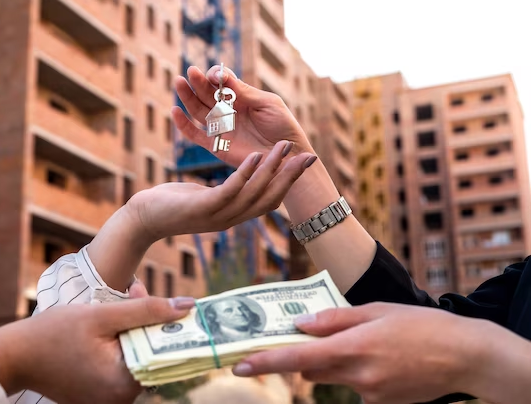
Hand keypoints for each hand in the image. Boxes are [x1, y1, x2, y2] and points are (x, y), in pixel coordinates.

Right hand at [0, 296, 194, 403]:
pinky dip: (119, 342)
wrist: (12, 356)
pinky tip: (108, 321)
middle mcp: (120, 399)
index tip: (173, 304)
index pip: (163, 353)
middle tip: (136, 292)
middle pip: (149, 354)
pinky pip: (119, 365)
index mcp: (124, 384)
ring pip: (135, 356)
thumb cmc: (53, 334)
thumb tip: (188, 307)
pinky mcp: (98, 395)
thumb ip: (147, 310)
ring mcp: (108, 399)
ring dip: (132, 329)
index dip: (169, 325)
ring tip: (121, 302)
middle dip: (146, 321)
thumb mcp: (103, 315)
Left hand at [127, 140, 316, 238]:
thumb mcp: (206, 197)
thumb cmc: (173, 204)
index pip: (269, 201)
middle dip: (290, 176)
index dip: (289, 183)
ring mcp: (218, 216)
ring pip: (253, 192)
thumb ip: (226, 191)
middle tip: (308, 154)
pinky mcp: (202, 209)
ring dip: (271, 169)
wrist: (143, 218)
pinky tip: (254, 154)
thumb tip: (241, 181)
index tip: (304, 162)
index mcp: (233, 214)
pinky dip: (245, 173)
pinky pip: (229, 189)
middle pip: (268, 198)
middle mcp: (230, 218)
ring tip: (282, 148)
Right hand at [173, 65, 312, 166]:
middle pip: (207, 93)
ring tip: (179, 82)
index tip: (216, 76)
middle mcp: (229, 111)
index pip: (223, 82)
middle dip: (198, 82)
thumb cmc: (283, 128)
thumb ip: (244, 92)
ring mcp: (221, 127)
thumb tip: (221, 76)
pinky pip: (195, 135)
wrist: (287, 156)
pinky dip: (183, 124)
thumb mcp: (267, 104)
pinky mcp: (216, 145)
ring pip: (198, 110)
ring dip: (187, 96)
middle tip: (190, 72)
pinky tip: (175, 111)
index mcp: (242, 97)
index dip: (216, 76)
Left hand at [232, 303, 493, 403]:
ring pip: (334, 377)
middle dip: (307, 354)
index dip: (266, 362)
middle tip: (316, 336)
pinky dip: (359, 373)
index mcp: (354, 347)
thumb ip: (335, 319)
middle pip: (312, 369)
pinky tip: (384, 360)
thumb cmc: (421, 326)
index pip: (298, 358)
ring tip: (369, 344)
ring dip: (336, 362)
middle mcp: (357, 375)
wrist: (465, 356)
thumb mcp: (377, 310)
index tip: (240, 366)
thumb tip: (301, 325)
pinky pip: (356, 387)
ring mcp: (369, 393)